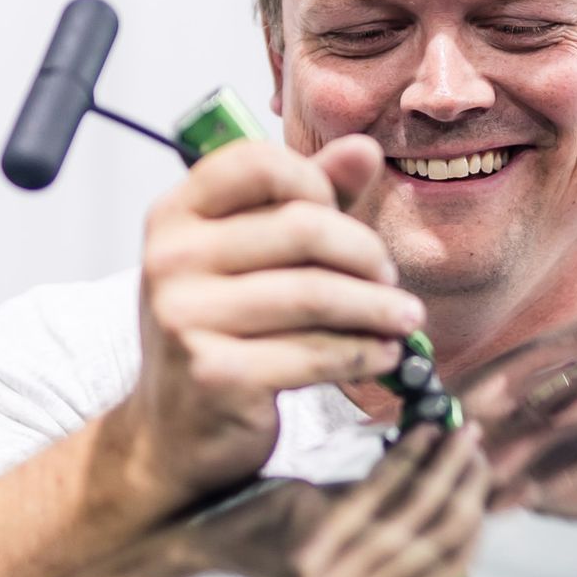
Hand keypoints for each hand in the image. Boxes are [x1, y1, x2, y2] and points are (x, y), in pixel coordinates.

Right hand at [113, 135, 425, 512]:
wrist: (172, 428)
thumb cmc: (224, 327)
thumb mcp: (255, 254)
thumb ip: (309, 199)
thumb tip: (366, 148)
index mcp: (176, 213)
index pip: (258, 163)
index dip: (316, 182)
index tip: (343, 216)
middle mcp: (171, 258)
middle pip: (302, 227)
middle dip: (365, 253)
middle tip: (390, 278)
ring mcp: (186, 317)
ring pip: (316, 294)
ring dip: (378, 308)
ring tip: (405, 319)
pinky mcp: (215, 374)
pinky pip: (315, 354)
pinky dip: (363, 353)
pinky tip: (384, 355)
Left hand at [158, 426, 488, 576]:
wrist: (189, 522)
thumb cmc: (265, 514)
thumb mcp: (334, 523)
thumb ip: (389, 512)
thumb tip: (452, 476)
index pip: (446, 569)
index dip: (476, 520)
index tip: (484, 473)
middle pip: (439, 542)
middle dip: (466, 487)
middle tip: (474, 442)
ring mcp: (332, 576)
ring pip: (414, 519)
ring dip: (442, 468)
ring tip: (453, 429)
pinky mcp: (311, 543)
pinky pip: (376, 494)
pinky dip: (404, 459)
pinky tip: (411, 429)